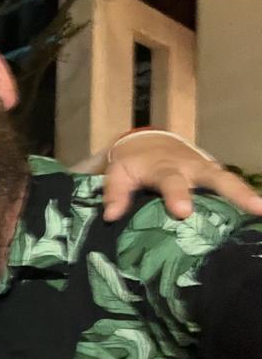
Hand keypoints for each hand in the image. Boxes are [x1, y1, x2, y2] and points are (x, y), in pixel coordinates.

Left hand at [102, 132, 261, 220]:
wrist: (148, 142)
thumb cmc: (132, 163)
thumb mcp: (117, 172)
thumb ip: (115, 192)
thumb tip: (111, 216)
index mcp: (164, 168)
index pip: (171, 181)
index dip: (177, 196)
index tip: (183, 211)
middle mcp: (191, 168)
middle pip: (215, 178)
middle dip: (234, 192)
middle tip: (255, 207)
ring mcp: (206, 171)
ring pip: (229, 181)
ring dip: (246, 195)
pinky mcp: (214, 176)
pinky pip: (231, 187)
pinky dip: (244, 198)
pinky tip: (255, 217)